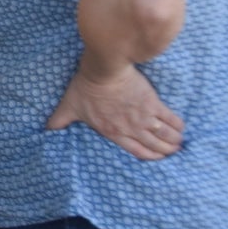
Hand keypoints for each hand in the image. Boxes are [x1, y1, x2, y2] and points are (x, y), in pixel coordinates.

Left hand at [47, 63, 183, 159]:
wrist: (104, 70)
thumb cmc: (86, 87)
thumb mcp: (69, 106)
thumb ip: (59, 120)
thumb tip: (45, 129)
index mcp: (113, 132)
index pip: (137, 151)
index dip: (150, 157)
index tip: (158, 157)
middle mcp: (131, 129)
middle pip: (155, 146)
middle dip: (165, 151)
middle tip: (173, 151)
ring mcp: (144, 117)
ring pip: (165, 135)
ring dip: (174, 141)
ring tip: (179, 143)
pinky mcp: (153, 103)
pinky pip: (171, 119)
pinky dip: (178, 126)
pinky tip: (181, 128)